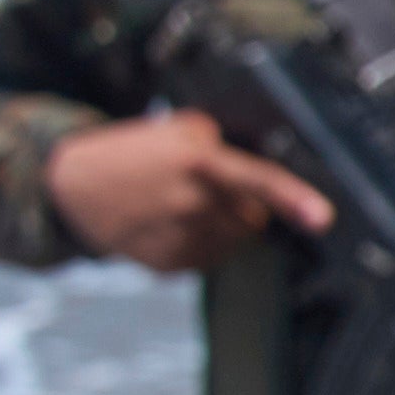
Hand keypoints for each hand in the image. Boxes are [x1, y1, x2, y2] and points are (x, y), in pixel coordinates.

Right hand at [42, 109, 331, 275]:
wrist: (73, 183)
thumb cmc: (133, 152)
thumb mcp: (178, 129)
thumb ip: (222, 144)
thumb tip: (263, 158)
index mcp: (197, 162)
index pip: (257, 179)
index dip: (293, 199)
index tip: (322, 218)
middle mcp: (191, 203)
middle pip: (252, 217)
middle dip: (241, 205)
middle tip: (206, 189)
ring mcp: (179, 238)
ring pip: (233, 240)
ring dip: (219, 226)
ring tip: (180, 206)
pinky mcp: (168, 265)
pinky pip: (208, 258)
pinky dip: (198, 244)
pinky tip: (167, 225)